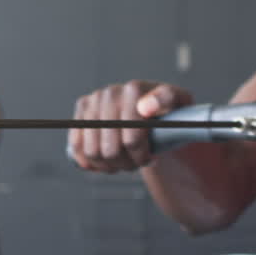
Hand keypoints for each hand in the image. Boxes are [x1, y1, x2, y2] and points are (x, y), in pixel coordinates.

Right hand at [68, 80, 193, 172]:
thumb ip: (168, 100)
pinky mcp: (80, 113)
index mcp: (133, 89)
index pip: (131, 139)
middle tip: (138, 161)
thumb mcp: (179, 103)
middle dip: (126, 163)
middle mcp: (109, 93)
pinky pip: (76, 147)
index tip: (151, 158)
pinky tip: (106, 162)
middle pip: (110, 150)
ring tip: (124, 160)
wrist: (150, 110)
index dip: (141, 156)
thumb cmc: (168, 111)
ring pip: (93, 153)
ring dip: (110, 165)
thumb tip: (146, 107)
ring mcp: (92, 103)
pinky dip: (90, 162)